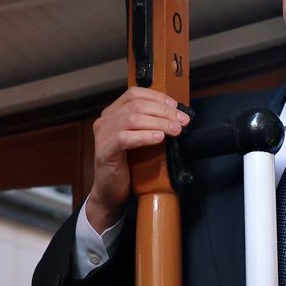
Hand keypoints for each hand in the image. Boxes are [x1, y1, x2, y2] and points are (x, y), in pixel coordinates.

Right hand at [84, 88, 188, 232]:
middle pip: (137, 105)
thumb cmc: (127, 165)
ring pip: (132, 119)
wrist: (110, 192)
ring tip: (175, 130)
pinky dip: (144, 136)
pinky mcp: (104, 150)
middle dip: (164, 112)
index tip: (176, 107)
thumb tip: (177, 115)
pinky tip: (158, 139)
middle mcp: (105, 120)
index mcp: (113, 113)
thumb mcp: (140, 139)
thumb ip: (150, 124)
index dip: (157, 97)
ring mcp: (103, 134)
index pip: (135, 94)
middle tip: (182, 121)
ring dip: (158, 123)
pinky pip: (124, 138)